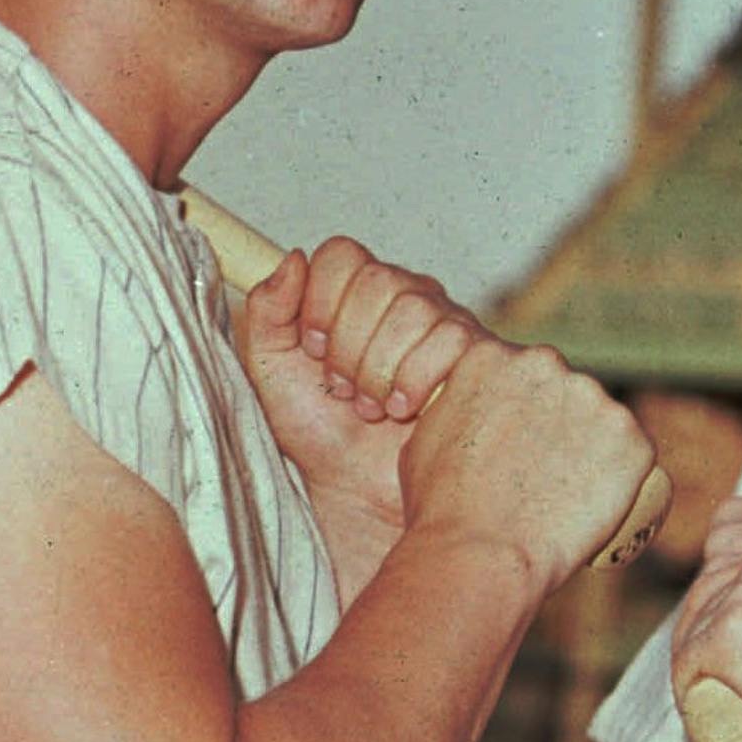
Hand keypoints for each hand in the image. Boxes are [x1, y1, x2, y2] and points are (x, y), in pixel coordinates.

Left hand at [235, 239, 484, 532]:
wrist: (355, 486)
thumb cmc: (317, 428)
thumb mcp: (271, 369)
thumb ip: (268, 311)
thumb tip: (293, 259)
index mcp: (355, 291)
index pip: (342, 255)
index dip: (321, 301)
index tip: (313, 349)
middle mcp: (403, 296)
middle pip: (378, 279)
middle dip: (350, 344)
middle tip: (342, 387)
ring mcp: (443, 321)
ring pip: (414, 309)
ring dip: (379, 369)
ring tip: (370, 406)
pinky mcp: (474, 355)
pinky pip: (451, 340)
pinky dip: (416, 381)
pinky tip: (403, 410)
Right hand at [399, 338, 655, 595]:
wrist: (479, 552)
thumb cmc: (440, 508)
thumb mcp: (424, 439)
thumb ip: (453, 409)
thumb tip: (467, 411)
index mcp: (492, 356)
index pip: (520, 376)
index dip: (523, 411)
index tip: (520, 445)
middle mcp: (546, 363)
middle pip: (563, 391)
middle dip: (561, 424)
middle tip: (547, 474)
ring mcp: (594, 400)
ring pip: (603, 421)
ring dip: (595, 448)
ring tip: (572, 495)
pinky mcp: (632, 439)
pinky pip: (636, 455)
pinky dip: (627, 477)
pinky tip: (605, 504)